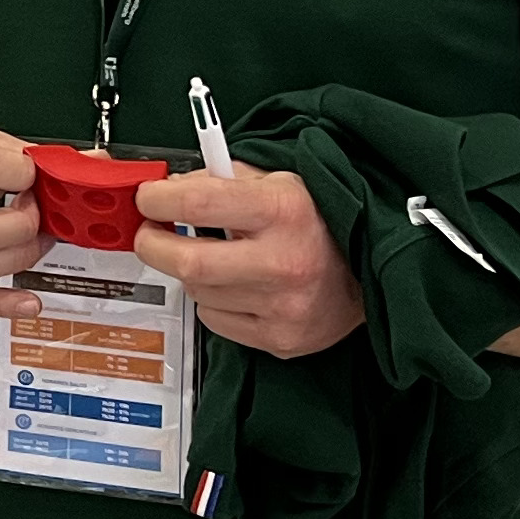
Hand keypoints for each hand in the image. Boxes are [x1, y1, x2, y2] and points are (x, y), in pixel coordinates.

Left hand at [130, 170, 361, 359]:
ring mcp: (281, 307)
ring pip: (198, 292)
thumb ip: (225, 179)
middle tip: (149, 234)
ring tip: (217, 258)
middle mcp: (282, 262)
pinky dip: (214, 302)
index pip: (199, 203)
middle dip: (153, 245)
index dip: (159, 199)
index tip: (147, 198)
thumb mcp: (281, 182)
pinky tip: (238, 287)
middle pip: (188, 261)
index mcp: (283, 211)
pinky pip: (216, 321)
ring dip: (192, 273)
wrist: (372, 273)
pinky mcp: (280, 339)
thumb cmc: (322, 223)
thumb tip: (172, 187)